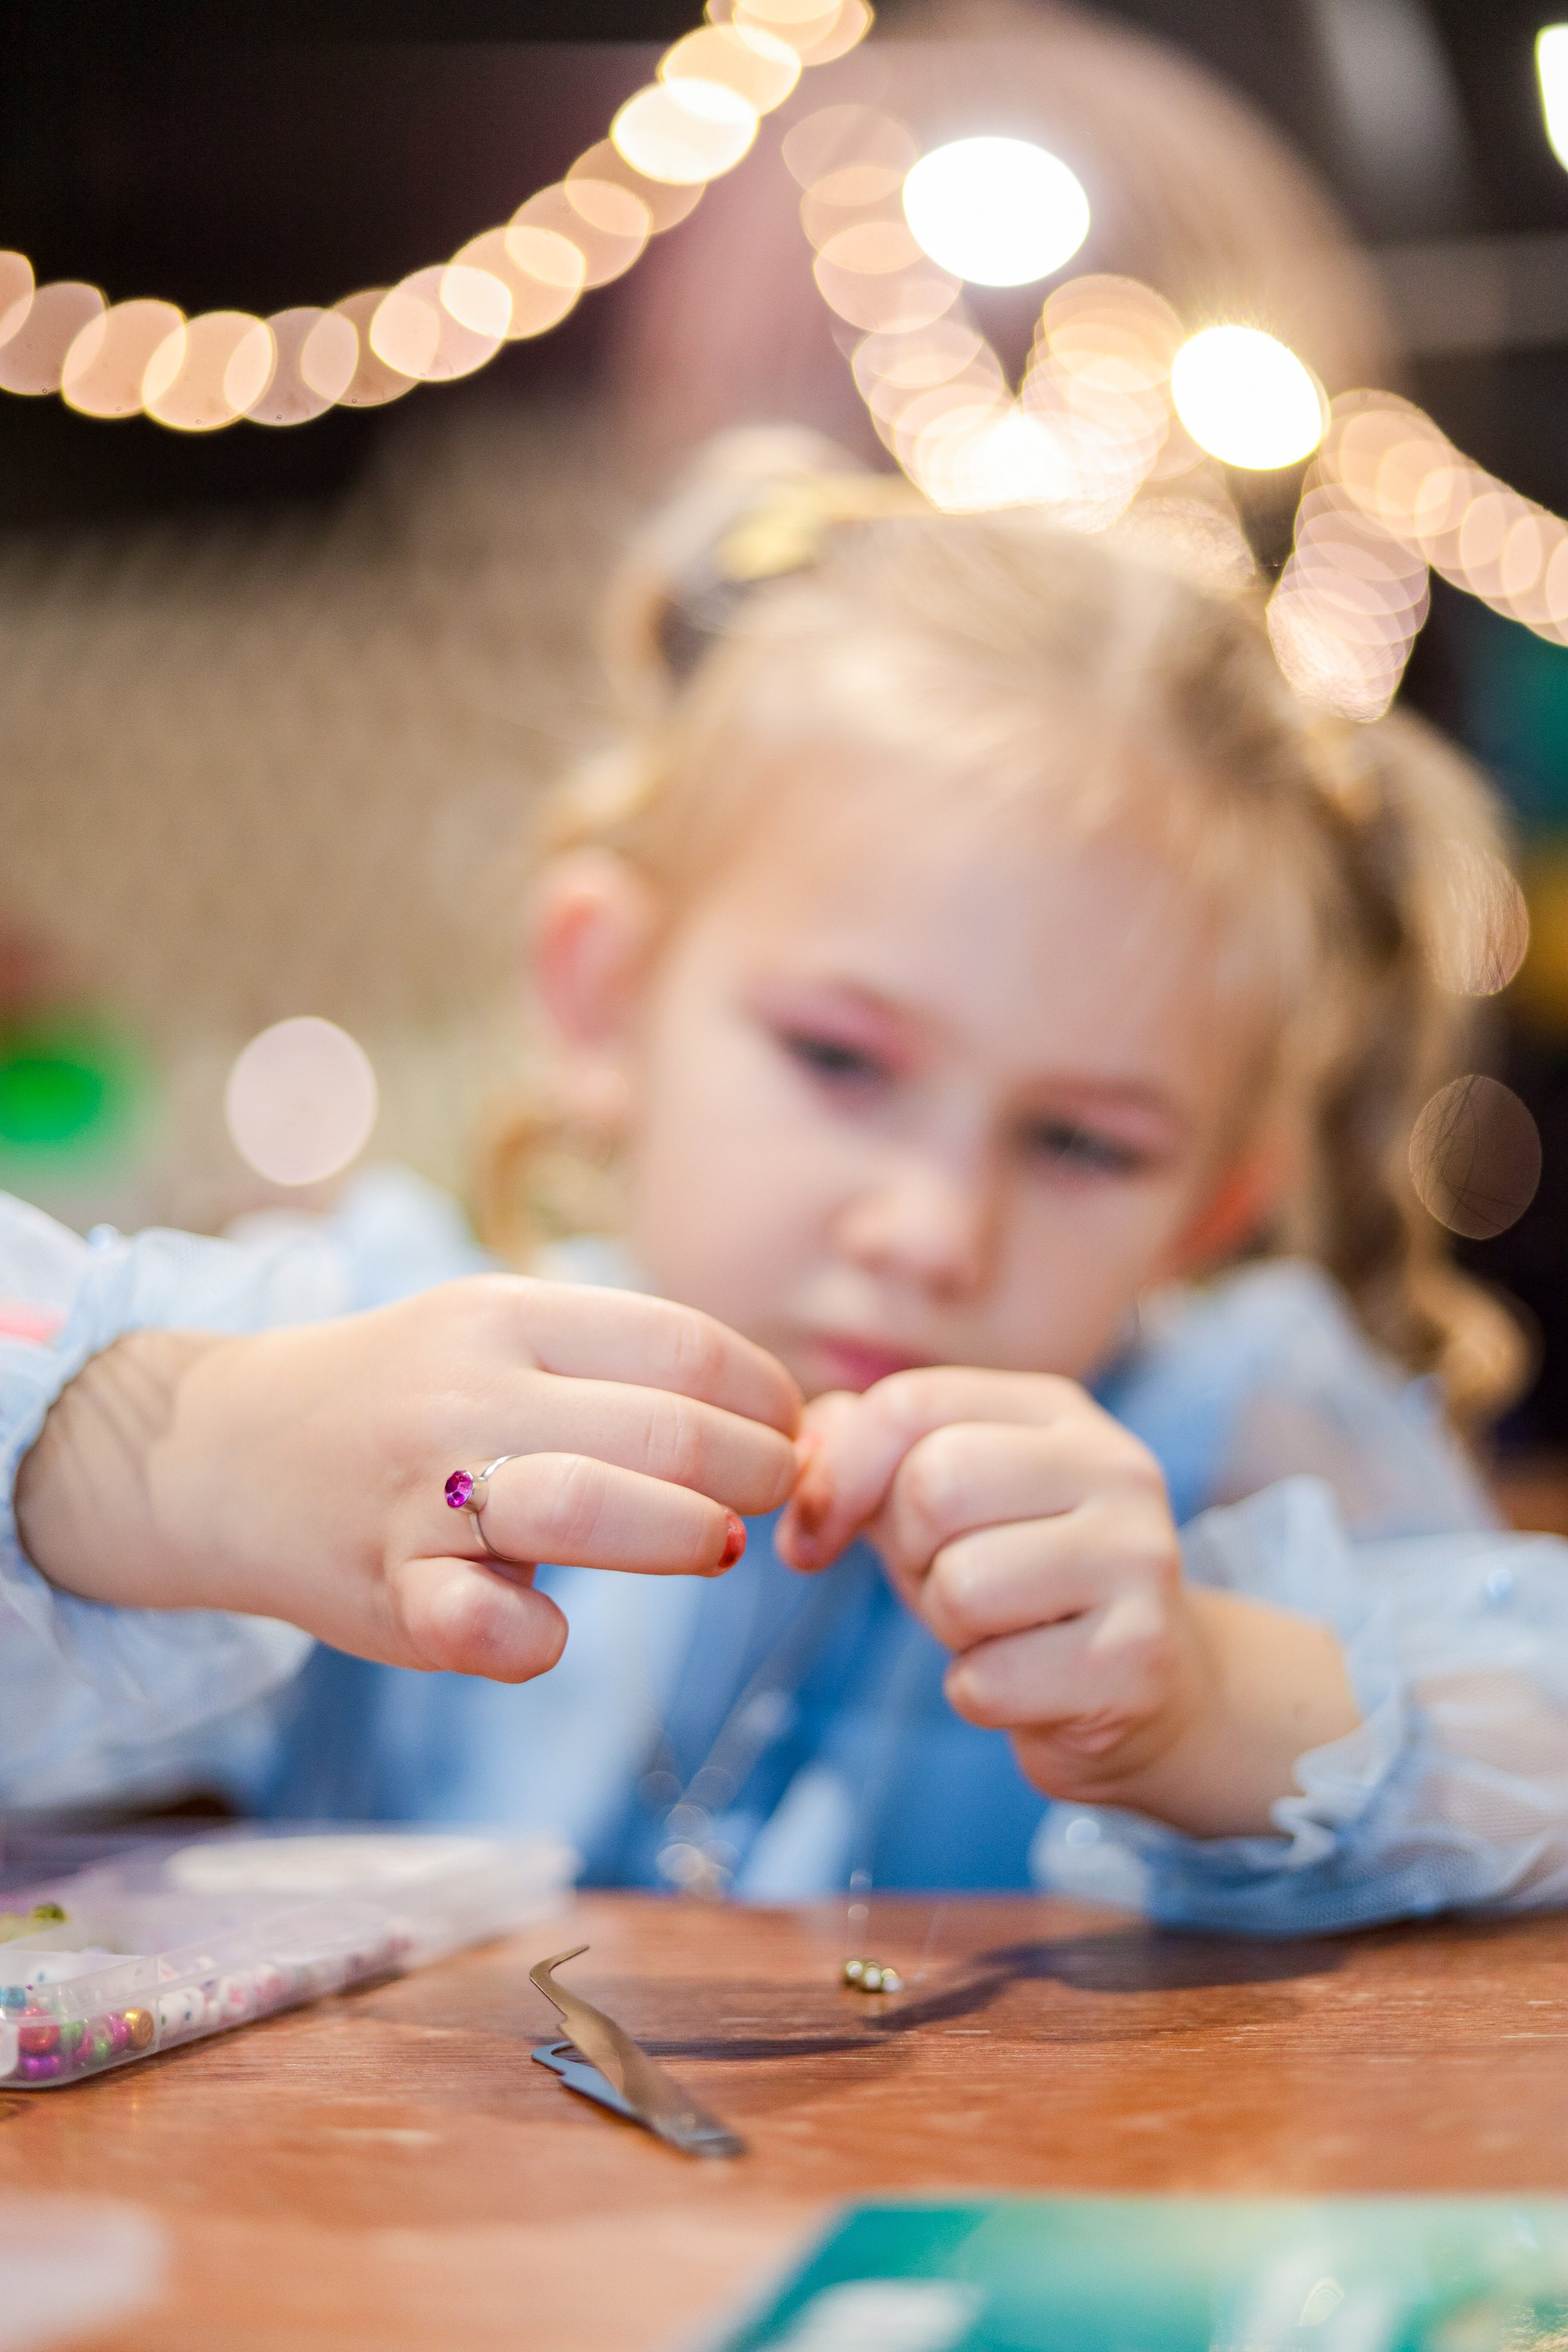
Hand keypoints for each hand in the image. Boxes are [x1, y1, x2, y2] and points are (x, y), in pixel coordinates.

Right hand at [18, 1276, 799, 1684]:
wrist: (228, 1450)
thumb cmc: (408, 1397)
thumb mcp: (501, 1336)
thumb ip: (618, 1365)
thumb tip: (782, 1419)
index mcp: (509, 1315)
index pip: (686, 1345)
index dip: (768, 1398)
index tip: (788, 1433)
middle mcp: (468, 1393)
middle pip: (668, 1431)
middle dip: (756, 1474)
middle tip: (770, 1499)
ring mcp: (423, 1493)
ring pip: (589, 1508)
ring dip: (684, 1537)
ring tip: (717, 1547)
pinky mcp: (388, 1591)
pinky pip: (484, 1624)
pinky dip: (537, 1638)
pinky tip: (554, 1628)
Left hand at [776, 1369, 1357, 1835]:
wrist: (1152, 1690)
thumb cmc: (1023, 1580)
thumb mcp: (945, 1500)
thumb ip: (866, 1451)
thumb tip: (796, 1451)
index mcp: (1057, 1411)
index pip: (910, 1403)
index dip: (836, 1476)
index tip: (815, 1535)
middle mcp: (1115, 1467)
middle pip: (934, 1490)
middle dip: (907, 1554)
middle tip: (944, 1582)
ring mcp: (1138, 1561)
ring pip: (961, 1587)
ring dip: (947, 1627)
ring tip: (996, 1628)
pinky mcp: (1136, 1660)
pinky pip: (986, 1681)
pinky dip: (978, 1693)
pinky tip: (1027, 1682)